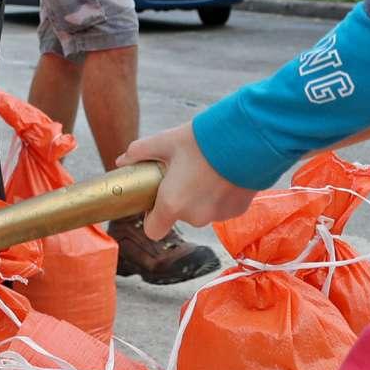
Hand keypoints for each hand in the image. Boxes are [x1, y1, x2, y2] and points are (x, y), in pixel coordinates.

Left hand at [119, 121, 257, 239]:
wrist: (247, 139)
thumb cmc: (202, 140)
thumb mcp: (165, 141)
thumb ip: (139, 152)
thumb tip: (121, 161)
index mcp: (172, 204)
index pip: (153, 230)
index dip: (152, 217)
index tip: (155, 198)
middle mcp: (194, 217)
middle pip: (179, 215)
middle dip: (179, 199)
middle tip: (183, 172)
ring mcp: (217, 217)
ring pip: (202, 212)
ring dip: (200, 197)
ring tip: (205, 170)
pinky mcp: (237, 212)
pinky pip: (221, 207)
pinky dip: (219, 196)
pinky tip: (223, 174)